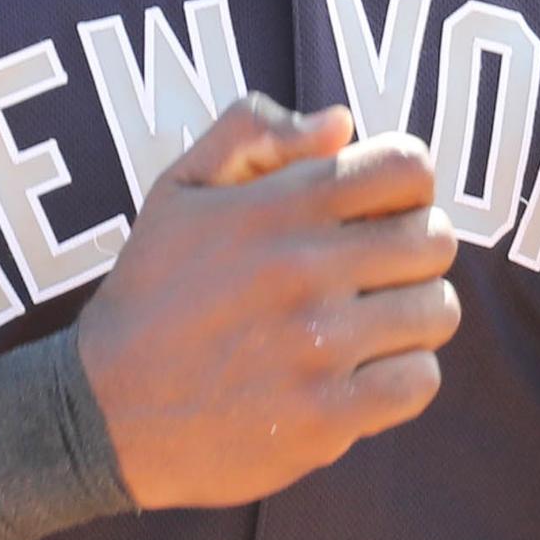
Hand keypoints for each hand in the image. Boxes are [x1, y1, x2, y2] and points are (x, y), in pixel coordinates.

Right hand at [74, 95, 461, 510]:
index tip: (380, 214)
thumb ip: (253, 134)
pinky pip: (420, 382)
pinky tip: (360, 377)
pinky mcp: (325, 416)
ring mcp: (319, 345)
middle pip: (436, 240)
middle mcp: (305, 268)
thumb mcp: (177, 190)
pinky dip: (401, 380)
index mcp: (280, 206)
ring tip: (368, 328)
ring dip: (411, 319)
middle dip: (414, 254)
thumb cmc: (150, 294)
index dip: (407, 188)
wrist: (102, 411)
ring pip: (437, 312)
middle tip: (375, 277)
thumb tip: (342, 123)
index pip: (410, 167)